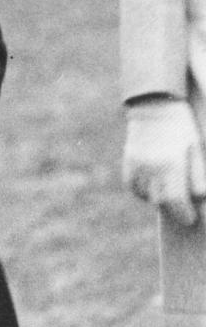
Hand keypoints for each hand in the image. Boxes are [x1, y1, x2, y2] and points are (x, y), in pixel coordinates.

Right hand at [123, 98, 205, 226]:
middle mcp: (150, 168)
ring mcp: (136, 167)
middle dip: (175, 210)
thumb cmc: (182, 127)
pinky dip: (146, 192)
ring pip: (148, 196)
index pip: (176, 199)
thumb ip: (198, 176)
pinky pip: (136, 188)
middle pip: (162, 201)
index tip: (193, 220)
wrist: (154, 105)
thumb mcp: (196, 148)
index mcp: (171, 163)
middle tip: (185, 212)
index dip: (185, 213)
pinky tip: (156, 184)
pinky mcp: (128, 165)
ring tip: (171, 191)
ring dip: (161, 199)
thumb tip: (201, 200)